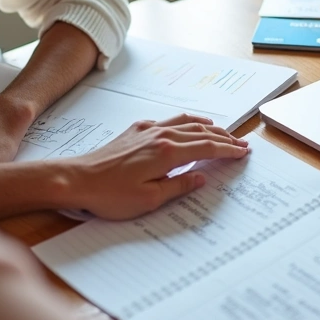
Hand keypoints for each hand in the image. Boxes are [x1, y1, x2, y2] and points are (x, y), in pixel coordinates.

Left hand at [63, 114, 249, 219]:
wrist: (76, 179)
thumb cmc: (109, 194)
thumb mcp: (150, 199)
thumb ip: (179, 186)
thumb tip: (201, 177)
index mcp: (167, 152)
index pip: (206, 148)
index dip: (227, 150)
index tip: (243, 152)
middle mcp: (159, 135)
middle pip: (201, 132)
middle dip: (224, 137)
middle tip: (241, 143)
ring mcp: (146, 130)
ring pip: (185, 122)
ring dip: (207, 126)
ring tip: (221, 131)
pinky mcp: (135, 131)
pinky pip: (168, 120)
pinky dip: (186, 122)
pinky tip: (187, 125)